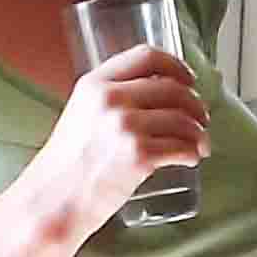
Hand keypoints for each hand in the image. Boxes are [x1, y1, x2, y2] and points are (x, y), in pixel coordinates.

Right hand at [38, 42, 206, 239]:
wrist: (54, 200)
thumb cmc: (68, 164)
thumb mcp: (81, 113)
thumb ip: (110, 99)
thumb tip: (154, 95)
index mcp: (95, 84)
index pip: (146, 56)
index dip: (176, 66)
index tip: (188, 80)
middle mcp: (111, 99)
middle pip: (173, 89)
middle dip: (196, 105)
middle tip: (201, 119)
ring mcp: (126, 127)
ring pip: (183, 120)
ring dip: (199, 133)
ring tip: (200, 144)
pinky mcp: (139, 156)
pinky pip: (183, 147)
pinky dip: (194, 153)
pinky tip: (192, 158)